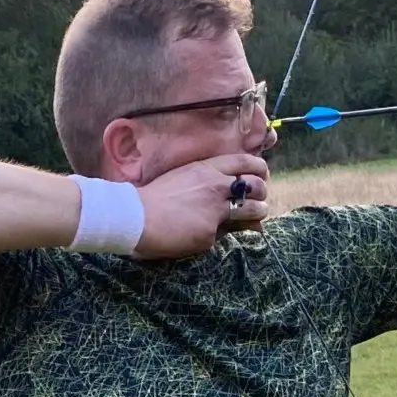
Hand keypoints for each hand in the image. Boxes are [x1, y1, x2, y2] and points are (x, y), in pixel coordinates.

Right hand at [133, 154, 270, 259]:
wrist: (135, 216)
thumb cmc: (154, 197)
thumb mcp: (183, 178)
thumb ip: (208, 182)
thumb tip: (227, 191)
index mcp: (207, 168)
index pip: (247, 162)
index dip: (260, 170)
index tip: (259, 178)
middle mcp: (216, 184)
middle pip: (258, 185)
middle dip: (262, 194)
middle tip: (255, 201)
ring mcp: (216, 208)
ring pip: (256, 209)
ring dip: (257, 214)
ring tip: (250, 219)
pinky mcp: (211, 231)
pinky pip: (228, 233)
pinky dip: (223, 235)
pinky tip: (209, 234)